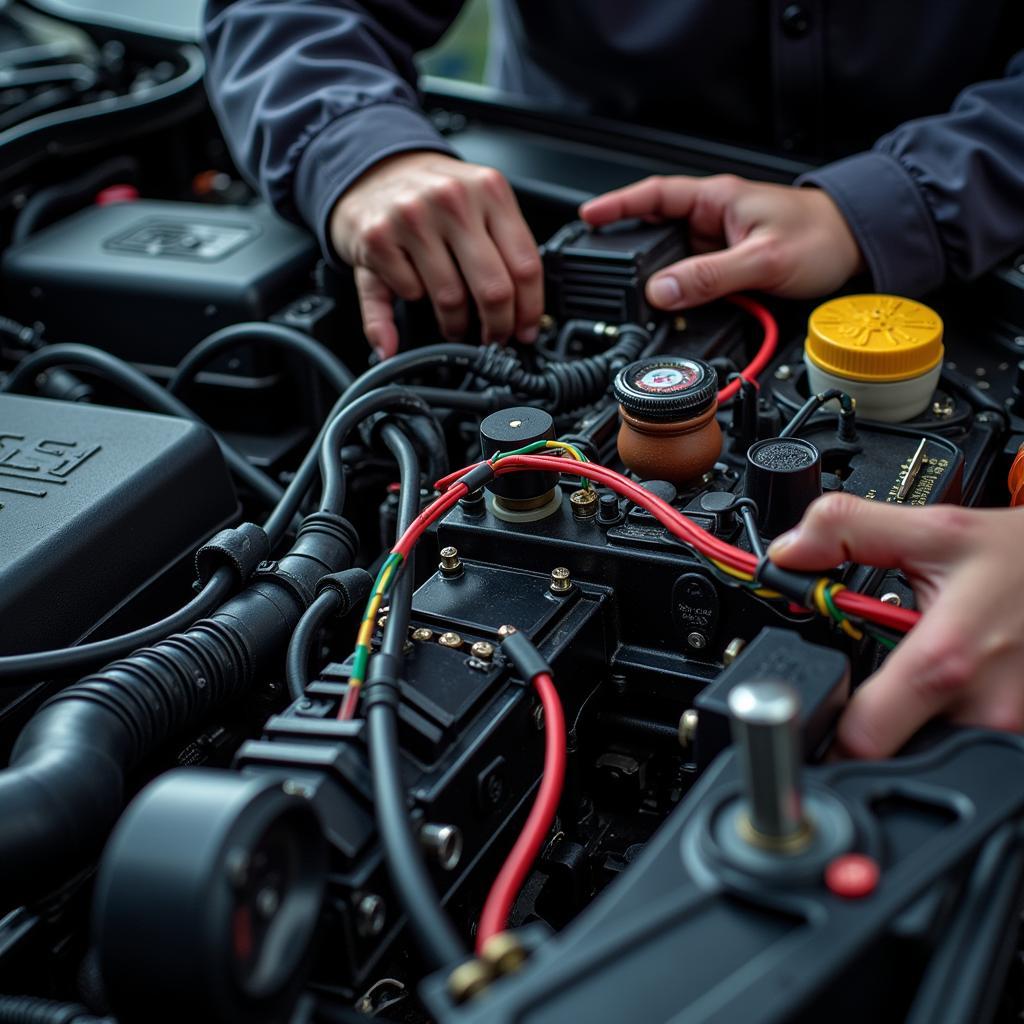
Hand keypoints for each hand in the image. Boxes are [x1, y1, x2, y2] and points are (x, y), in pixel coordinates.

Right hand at [330, 151, 542, 357]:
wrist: (374, 170)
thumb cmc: (433, 198)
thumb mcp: (476, 208)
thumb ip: (503, 253)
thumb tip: (519, 321)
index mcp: (489, 190)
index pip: (525, 265)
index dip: (530, 310)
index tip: (525, 331)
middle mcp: (453, 199)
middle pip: (493, 289)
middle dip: (497, 327)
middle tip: (492, 338)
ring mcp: (413, 217)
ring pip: (451, 298)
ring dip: (455, 323)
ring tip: (454, 322)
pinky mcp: (378, 237)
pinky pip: (411, 293)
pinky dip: (415, 299)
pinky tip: (416, 286)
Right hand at [579, 174, 863, 309]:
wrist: (858, 249)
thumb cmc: (822, 236)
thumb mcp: (762, 259)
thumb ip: (710, 276)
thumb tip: (662, 292)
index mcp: (716, 199)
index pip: (654, 195)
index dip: (617, 206)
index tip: (587, 219)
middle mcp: (713, 219)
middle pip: (655, 233)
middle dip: (628, 252)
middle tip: (602, 273)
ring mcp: (718, 244)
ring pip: (672, 263)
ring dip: (657, 281)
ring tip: (637, 302)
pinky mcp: (728, 268)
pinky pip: (693, 281)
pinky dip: (680, 296)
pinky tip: (674, 311)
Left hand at [768, 494, 1023, 757]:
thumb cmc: (1023, 559)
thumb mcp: (934, 529)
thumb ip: (848, 529)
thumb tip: (788, 550)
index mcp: (945, 662)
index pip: (859, 738)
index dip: (824, 725)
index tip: (816, 700)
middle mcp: (981, 710)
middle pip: (889, 754)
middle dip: (864, 723)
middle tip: (866, 680)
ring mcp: (1005, 730)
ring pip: (924, 750)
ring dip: (907, 722)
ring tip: (912, 676)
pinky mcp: (1017, 735)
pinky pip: (959, 741)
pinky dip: (941, 718)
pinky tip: (948, 685)